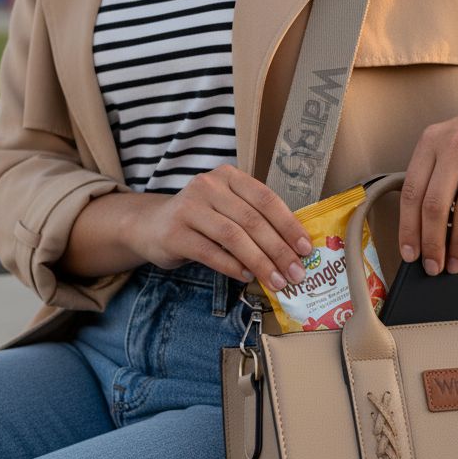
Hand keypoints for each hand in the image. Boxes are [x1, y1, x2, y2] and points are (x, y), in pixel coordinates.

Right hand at [131, 164, 312, 290]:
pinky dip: (232, 266)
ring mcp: (189, 208)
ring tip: (276, 281)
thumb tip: (294, 249)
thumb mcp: (227, 209)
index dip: (289, 225)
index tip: (306, 249)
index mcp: (229, 176)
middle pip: (252, 220)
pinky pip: (210, 253)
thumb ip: (254, 219)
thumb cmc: (200, 220)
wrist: (151, 226)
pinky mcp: (175, 233)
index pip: (266, 199)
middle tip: (296, 273)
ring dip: (260, 262)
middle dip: (279, 250)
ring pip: (233, 237)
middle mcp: (209, 186)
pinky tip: (247, 277)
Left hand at [398, 81, 457, 275]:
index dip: (408, 228)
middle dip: (432, 244)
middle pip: (434, 206)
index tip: (409, 253)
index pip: (411, 192)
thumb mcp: (452, 142)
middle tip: (433, 266)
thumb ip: (436, 175)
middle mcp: (456, 144)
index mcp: (432, 140)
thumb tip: (423, 229)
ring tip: (456, 262)